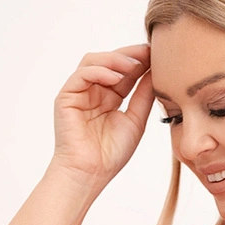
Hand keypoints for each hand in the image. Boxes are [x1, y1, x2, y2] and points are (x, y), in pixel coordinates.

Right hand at [51, 44, 154, 187]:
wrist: (91, 173)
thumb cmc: (111, 154)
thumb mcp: (136, 120)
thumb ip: (143, 96)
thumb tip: (156, 73)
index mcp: (110, 96)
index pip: (124, 71)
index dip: (140, 61)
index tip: (158, 55)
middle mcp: (93, 90)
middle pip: (109, 61)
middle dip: (129, 54)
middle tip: (148, 51)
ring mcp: (79, 92)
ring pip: (94, 62)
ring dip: (115, 59)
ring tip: (134, 64)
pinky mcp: (66, 96)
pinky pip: (81, 74)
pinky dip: (99, 71)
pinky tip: (115, 77)